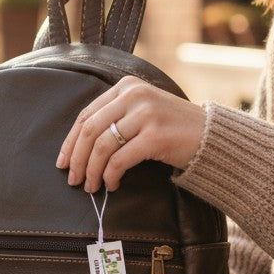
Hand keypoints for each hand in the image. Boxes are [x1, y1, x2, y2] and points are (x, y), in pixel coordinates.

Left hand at [56, 76, 205, 191]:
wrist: (212, 136)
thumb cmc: (173, 128)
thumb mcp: (142, 110)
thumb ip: (115, 117)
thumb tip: (78, 146)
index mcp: (126, 87)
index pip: (87, 115)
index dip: (70, 141)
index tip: (62, 162)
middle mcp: (134, 95)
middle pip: (90, 130)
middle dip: (77, 159)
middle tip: (73, 180)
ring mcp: (146, 114)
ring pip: (102, 146)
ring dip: (92, 171)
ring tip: (91, 186)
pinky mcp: (155, 136)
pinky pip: (120, 160)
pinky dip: (111, 175)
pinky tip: (112, 185)